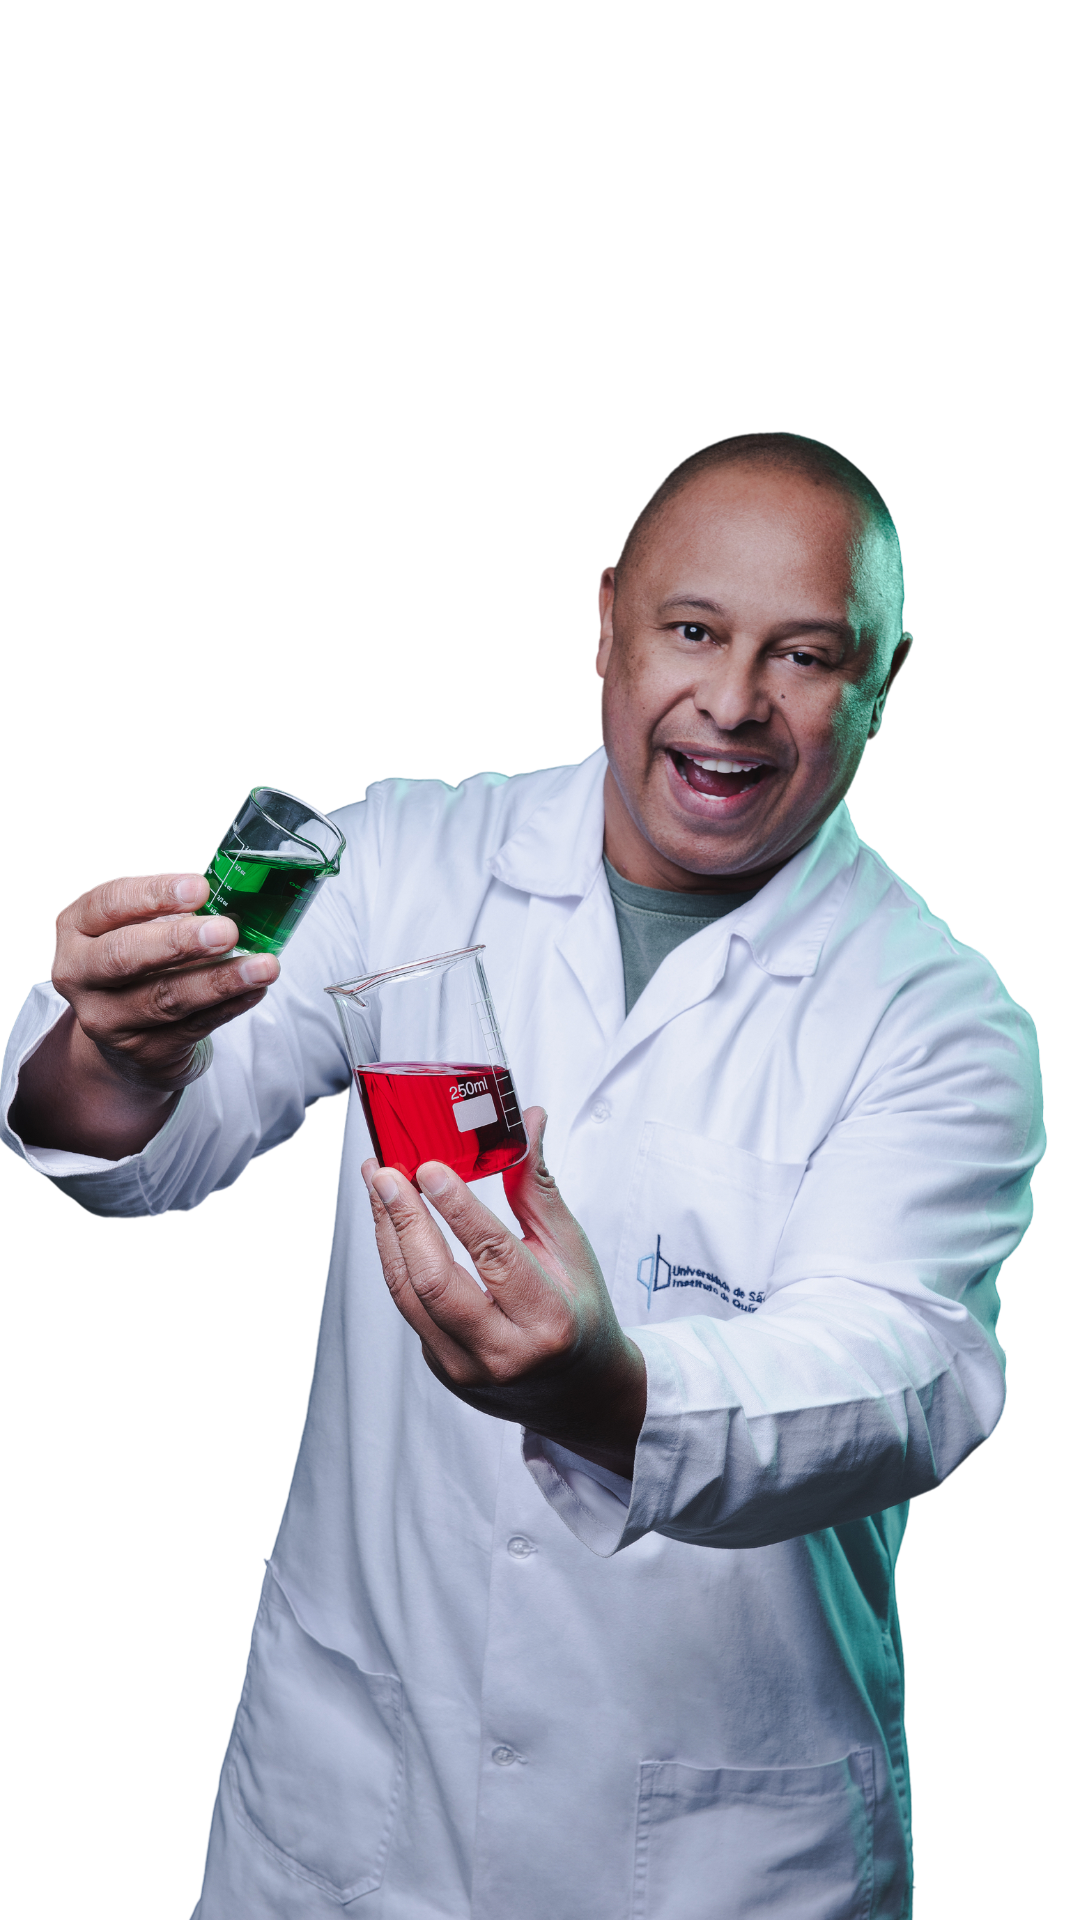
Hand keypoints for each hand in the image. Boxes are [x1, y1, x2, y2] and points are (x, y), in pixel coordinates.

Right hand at [11, 872, 279, 1155]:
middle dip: (179, 943)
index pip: (109, 903)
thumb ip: (170, 909)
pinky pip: (192, 1026)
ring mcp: (106, 1018)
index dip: (154, 894)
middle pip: (124, 956)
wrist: (124, 1033)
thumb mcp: (138, 925)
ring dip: (219, 981)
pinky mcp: (142, 1051)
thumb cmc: (139, 960)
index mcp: (77, 927)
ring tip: (263, 966)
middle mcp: (79, 974)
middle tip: (226, 931)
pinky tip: (255, 990)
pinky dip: (228, 1006)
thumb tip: (233, 890)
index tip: (200, 888)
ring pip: (164, 999)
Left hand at [363, 1109, 645, 1477]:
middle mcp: (504, 1352)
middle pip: (437, 1281)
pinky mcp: (442, 1371)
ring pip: (409, 1296)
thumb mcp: (572, 1251)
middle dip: (404, 1219)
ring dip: (387, 1235)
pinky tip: (390, 1224)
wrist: (581, 1393)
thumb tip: (529, 1121)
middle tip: (386, 1171)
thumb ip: (539, 1189)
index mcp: (549, 1320)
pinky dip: (396, 1261)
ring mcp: (467, 1370)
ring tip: (378, 1187)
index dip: (458, 1209)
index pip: (495, 1257)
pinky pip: (408, 1309)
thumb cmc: (581, 1313)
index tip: (430, 1167)